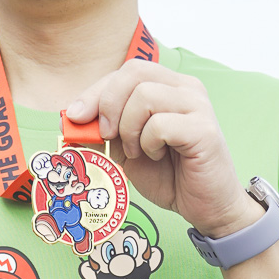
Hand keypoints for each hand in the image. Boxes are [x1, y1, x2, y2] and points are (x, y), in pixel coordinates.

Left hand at [67, 61, 259, 239]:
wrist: (205, 207)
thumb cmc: (170, 176)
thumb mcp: (126, 149)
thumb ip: (106, 129)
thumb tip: (73, 117)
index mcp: (169, 86)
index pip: (127, 71)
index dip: (96, 91)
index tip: (76, 117)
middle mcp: (187, 88)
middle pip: (135, 72)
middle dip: (109, 103)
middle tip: (107, 135)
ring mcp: (198, 107)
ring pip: (145, 96)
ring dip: (130, 129)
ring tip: (138, 151)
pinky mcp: (204, 130)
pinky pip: (160, 124)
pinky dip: (148, 144)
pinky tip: (157, 156)